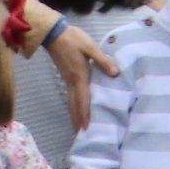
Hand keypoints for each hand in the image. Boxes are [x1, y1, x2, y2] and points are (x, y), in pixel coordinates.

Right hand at [43, 20, 117, 134]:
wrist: (55, 34)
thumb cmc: (74, 40)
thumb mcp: (91, 48)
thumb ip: (103, 61)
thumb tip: (115, 73)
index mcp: (80, 76)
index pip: (83, 99)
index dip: (85, 114)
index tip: (85, 128)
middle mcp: (72, 81)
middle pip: (74, 104)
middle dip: (78, 119)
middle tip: (80, 134)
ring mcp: (67, 80)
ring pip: (70, 100)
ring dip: (74, 113)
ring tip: (77, 126)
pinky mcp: (66, 76)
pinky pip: (70, 94)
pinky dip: (73, 104)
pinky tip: (75, 107)